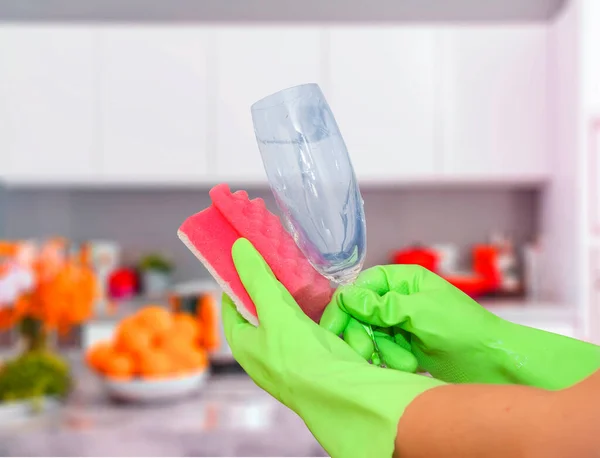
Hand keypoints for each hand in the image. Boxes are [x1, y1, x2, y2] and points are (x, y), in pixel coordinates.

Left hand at [222, 239, 443, 457]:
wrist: (340, 393)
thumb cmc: (299, 356)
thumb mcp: (273, 310)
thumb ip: (257, 278)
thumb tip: (237, 247)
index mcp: (243, 344)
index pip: (231, 304)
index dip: (237, 279)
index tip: (247, 256)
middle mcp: (261, 352)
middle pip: (259, 309)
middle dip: (267, 285)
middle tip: (276, 257)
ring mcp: (287, 355)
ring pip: (284, 317)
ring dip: (290, 296)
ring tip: (297, 270)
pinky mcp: (311, 356)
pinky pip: (305, 325)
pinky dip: (308, 308)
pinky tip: (318, 293)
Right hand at [321, 265, 599, 388]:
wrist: (494, 363)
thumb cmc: (464, 330)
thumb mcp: (421, 314)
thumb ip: (382, 306)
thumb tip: (346, 298)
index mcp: (402, 280)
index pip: (359, 288)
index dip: (343, 309)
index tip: (332, 331)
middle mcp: (398, 298)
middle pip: (359, 314)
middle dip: (362, 335)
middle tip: (366, 353)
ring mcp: (401, 322)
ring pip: (369, 335)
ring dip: (381, 351)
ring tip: (406, 363)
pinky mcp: (404, 344)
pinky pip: (381, 351)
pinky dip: (389, 360)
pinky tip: (407, 367)